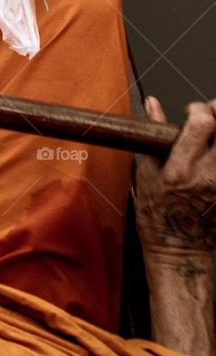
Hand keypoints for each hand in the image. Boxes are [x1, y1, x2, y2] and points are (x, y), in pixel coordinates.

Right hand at [135, 97, 215, 261]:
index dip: (198, 109)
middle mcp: (208, 175)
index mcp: (181, 168)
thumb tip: (152, 104)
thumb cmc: (158, 216)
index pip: (203, 123)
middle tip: (211, 119)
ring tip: (213, 138)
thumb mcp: (146, 174)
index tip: (191, 114)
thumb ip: (152, 136)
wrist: (179, 251)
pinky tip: (213, 156)